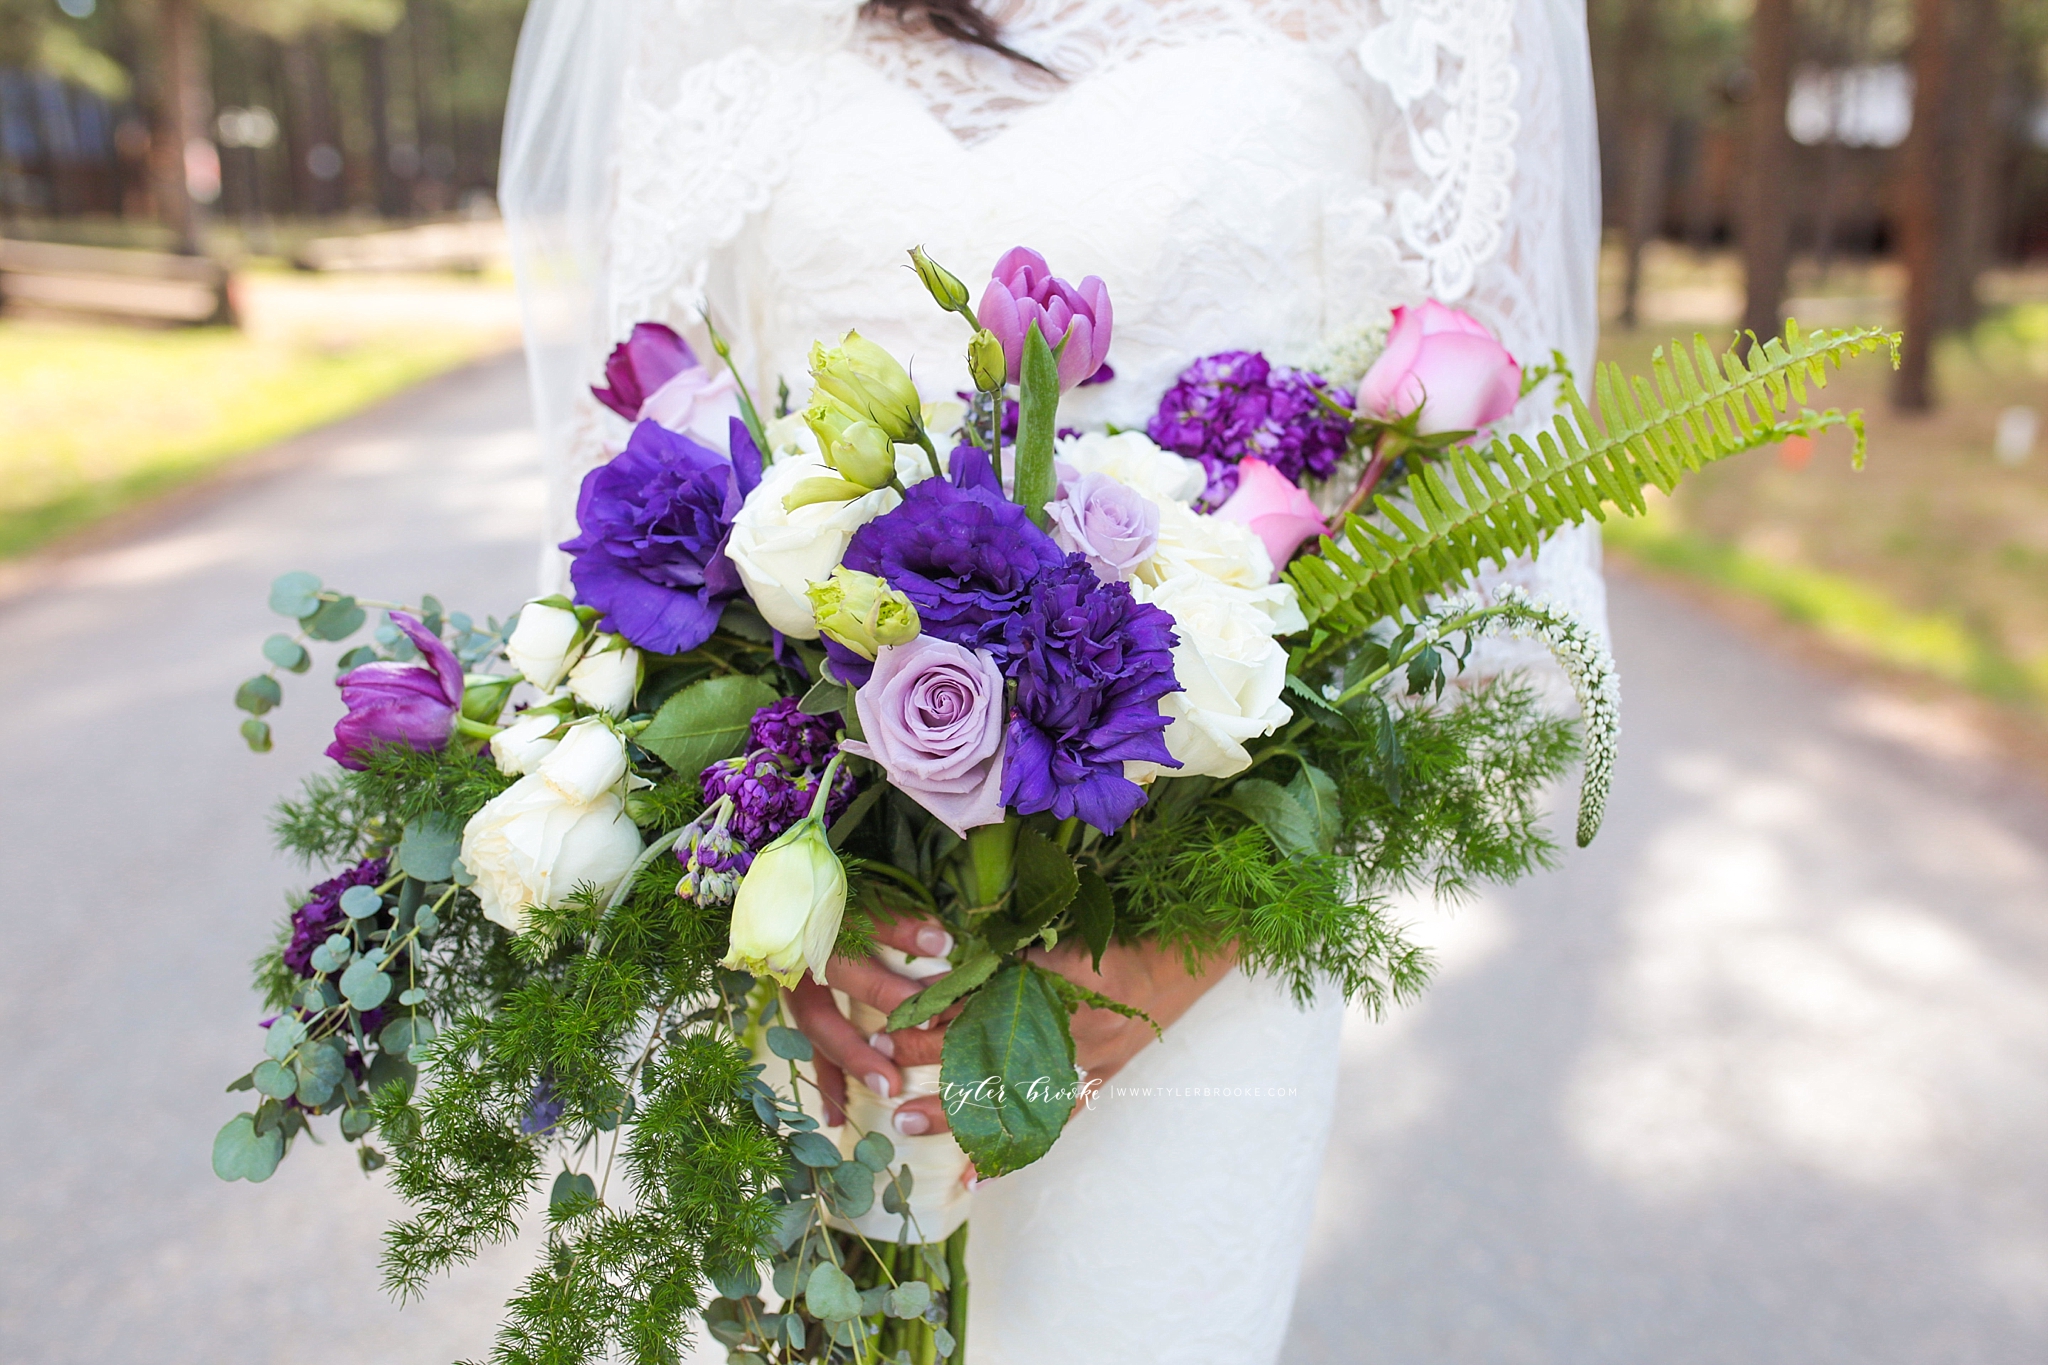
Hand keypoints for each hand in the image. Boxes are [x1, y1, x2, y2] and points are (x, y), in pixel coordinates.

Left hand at [785, 920, 1234, 1139]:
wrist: (1197, 943)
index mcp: (1054, 978)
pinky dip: (1016, 1147)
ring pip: (1010, 1094)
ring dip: (954, 1110)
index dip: (931, 1013)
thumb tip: (953, 947)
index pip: (976, 1001)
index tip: (889, 1019)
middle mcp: (1065, 1025)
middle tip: (878, 1069)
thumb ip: (1015, 935)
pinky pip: (1054, 1121)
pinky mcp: (1102, 1075)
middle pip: (981, 1049)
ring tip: (906, 1123)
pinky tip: (978, 1172)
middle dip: (925, 1060)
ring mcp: (1086, 1058)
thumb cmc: (1134, 918)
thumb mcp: (1071, 914)